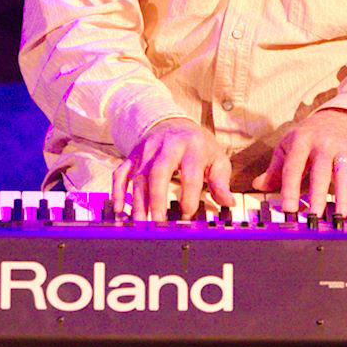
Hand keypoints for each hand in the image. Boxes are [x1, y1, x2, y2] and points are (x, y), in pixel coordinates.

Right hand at [111, 119, 233, 221]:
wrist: (174, 124)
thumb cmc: (197, 146)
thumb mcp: (216, 158)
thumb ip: (221, 182)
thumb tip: (227, 202)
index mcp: (192, 146)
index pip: (189, 172)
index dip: (189, 195)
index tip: (188, 214)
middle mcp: (167, 145)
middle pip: (158, 172)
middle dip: (157, 198)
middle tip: (158, 222)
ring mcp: (147, 149)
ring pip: (138, 176)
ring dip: (138, 201)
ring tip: (141, 223)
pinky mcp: (133, 155)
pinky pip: (121, 172)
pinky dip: (118, 191)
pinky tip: (120, 209)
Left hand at [251, 110, 346, 217]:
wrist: (337, 119)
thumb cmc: (307, 138)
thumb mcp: (287, 147)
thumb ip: (274, 169)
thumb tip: (257, 186)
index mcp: (302, 141)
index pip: (294, 167)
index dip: (290, 189)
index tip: (288, 209)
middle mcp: (324, 144)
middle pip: (321, 171)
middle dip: (318, 194)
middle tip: (314, 216)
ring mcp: (344, 150)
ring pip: (345, 173)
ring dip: (344, 196)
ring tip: (340, 216)